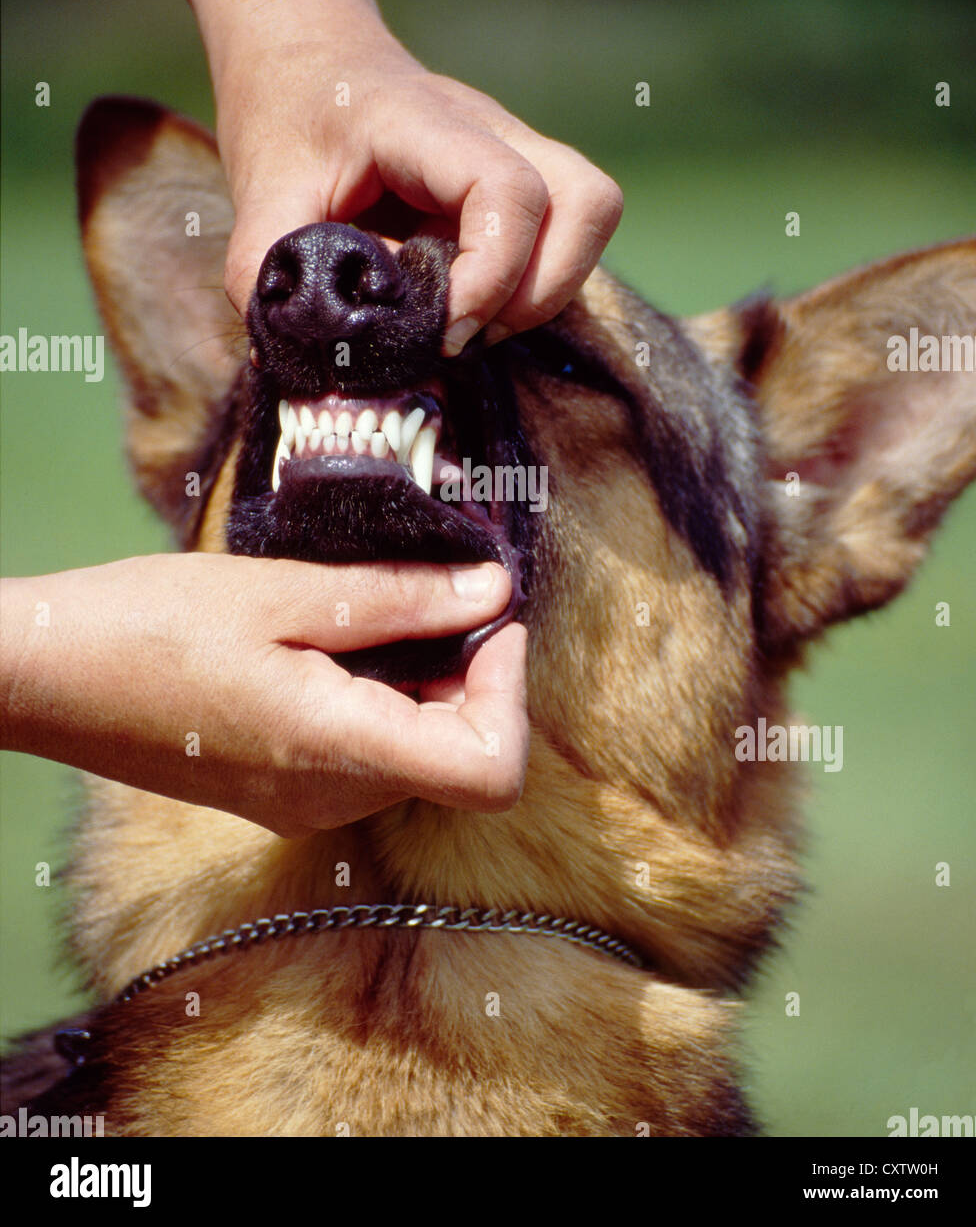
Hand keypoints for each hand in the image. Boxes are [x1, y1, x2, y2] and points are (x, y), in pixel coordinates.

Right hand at [1, 555, 527, 837]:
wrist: (46, 678)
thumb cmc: (150, 626)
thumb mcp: (284, 593)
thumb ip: (399, 599)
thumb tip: (493, 592)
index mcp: (340, 751)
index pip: (491, 770)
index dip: (509, 693)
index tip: (486, 621)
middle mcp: (333, 799)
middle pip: (462, 758)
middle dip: (473, 673)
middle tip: (442, 591)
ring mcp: (305, 805)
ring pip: (418, 756)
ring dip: (429, 683)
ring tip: (387, 605)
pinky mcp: (282, 794)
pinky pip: (369, 756)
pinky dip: (386, 699)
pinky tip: (346, 639)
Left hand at [217, 25, 622, 354]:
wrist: (308, 58)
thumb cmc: (286, 116)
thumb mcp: (259, 193)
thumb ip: (272, 270)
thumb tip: (310, 353)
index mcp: (424, 122)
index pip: (508, 188)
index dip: (493, 272)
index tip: (445, 327)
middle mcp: (492, 128)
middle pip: (586, 202)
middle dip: (540, 292)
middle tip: (467, 333)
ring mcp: (517, 150)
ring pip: (590, 215)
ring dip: (548, 290)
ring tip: (476, 323)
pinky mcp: (519, 181)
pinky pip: (564, 235)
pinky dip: (532, 285)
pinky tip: (471, 304)